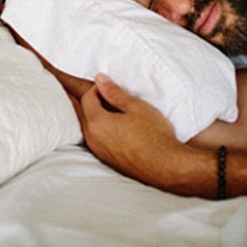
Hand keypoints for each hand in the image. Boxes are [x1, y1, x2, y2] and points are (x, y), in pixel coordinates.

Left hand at [74, 74, 188, 189]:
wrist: (165, 166)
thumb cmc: (154, 136)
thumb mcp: (136, 107)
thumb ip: (114, 92)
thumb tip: (100, 80)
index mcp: (97, 123)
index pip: (87, 98)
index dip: (96, 88)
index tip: (107, 84)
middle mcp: (93, 139)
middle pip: (80, 113)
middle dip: (85, 99)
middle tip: (90, 89)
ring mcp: (98, 151)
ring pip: (85, 127)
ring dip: (88, 114)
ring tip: (96, 104)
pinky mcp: (106, 159)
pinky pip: (93, 138)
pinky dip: (94, 127)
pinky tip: (105, 124)